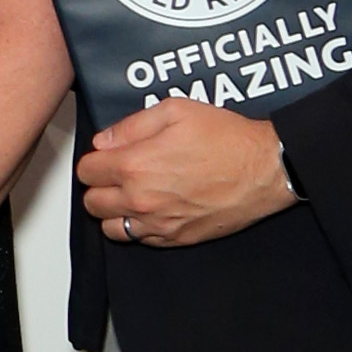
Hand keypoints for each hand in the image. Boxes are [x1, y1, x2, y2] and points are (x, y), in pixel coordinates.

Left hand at [78, 99, 293, 248]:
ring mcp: (159, 224)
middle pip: (92, 202)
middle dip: (100, 186)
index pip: (87, 171)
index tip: (106, 156)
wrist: (264, 169)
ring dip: (114, 211)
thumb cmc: (226, 138)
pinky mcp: (178, 238)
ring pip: (111, 228)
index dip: (94, 161)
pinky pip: (140, 240)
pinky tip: (152, 210)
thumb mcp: (175, 111)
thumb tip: (104, 141)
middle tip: (117, 175)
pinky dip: (138, 227)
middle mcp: (141, 200)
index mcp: (135, 165)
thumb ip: (132, 126)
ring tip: (130, 195)